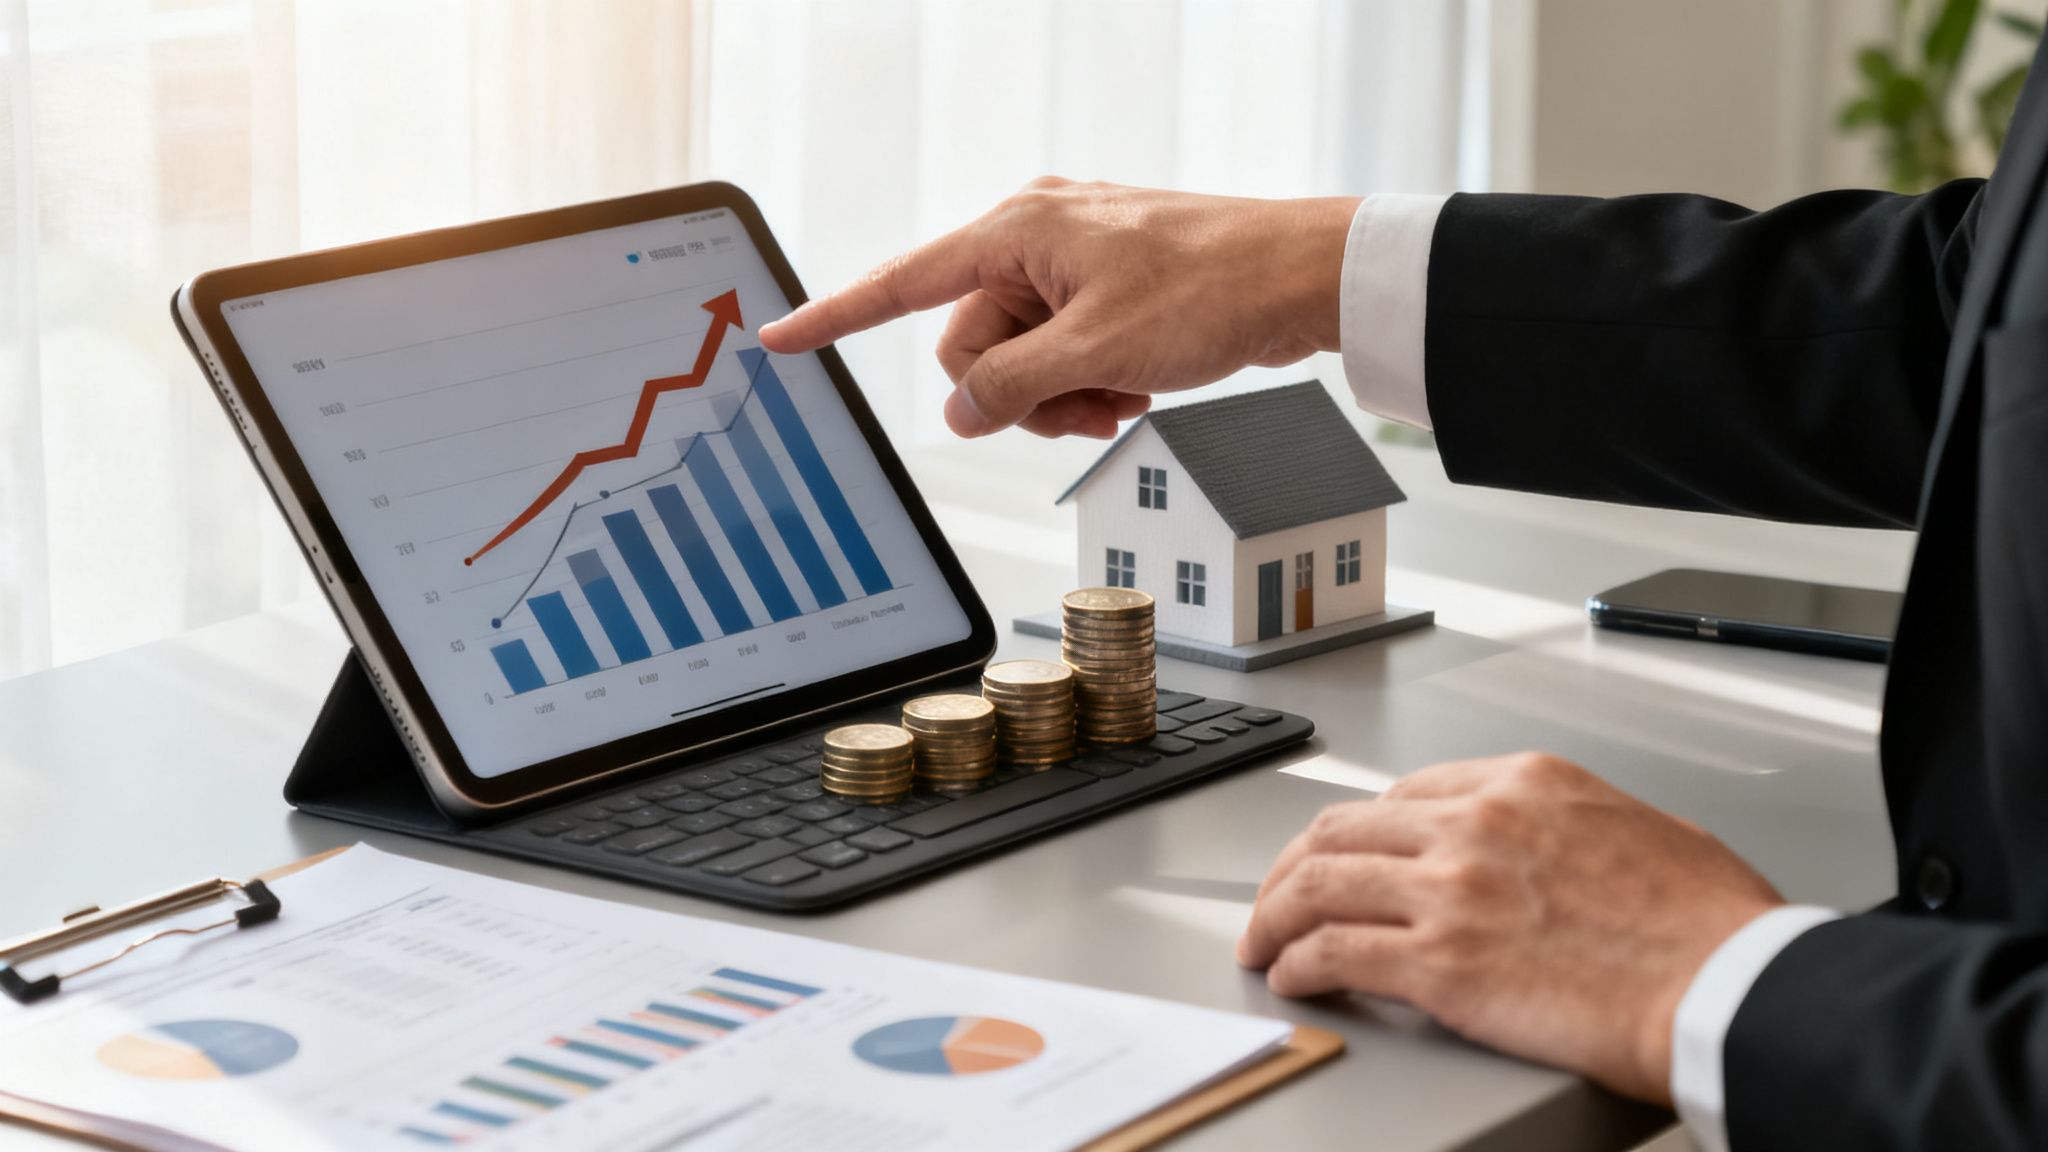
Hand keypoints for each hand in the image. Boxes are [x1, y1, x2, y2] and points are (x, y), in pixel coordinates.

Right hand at [757, 178, 1358, 437]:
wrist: (1300, 277)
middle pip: (971, 342)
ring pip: (1020, 358)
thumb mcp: (1097, 353)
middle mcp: (1034, 237)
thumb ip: (1012, 387)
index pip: (903, 282)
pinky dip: (1090, 382)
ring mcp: (1071, 265)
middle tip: (1083, 408)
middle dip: (1019, 392)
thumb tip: (962, 410)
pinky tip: (1136, 387)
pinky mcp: (1104, 290)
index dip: (836, 316)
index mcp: (1017, 230)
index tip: (779, 339)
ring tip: (1121, 397)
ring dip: (1062, 396)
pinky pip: (1063, 352)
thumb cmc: (1211, 288)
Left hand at [1238, 753, 1783, 1102]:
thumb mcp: (1646, 831)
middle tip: (1280, 898)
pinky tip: (1291, 978)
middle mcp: (1476, 824)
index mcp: (1526, 784)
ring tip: (1263, 943)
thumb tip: (1565, 850)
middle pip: (1344, 830)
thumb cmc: (1711, 927)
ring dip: (1275, 915)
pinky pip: (1333, 953)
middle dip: (1297, 867)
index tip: (1349, 856)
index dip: (1364, 831)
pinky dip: (1297, 965)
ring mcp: (1451, 889)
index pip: (1407, 793)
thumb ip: (1580, 828)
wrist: (1729, 987)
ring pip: (1318, 885)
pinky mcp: (1438, 962)